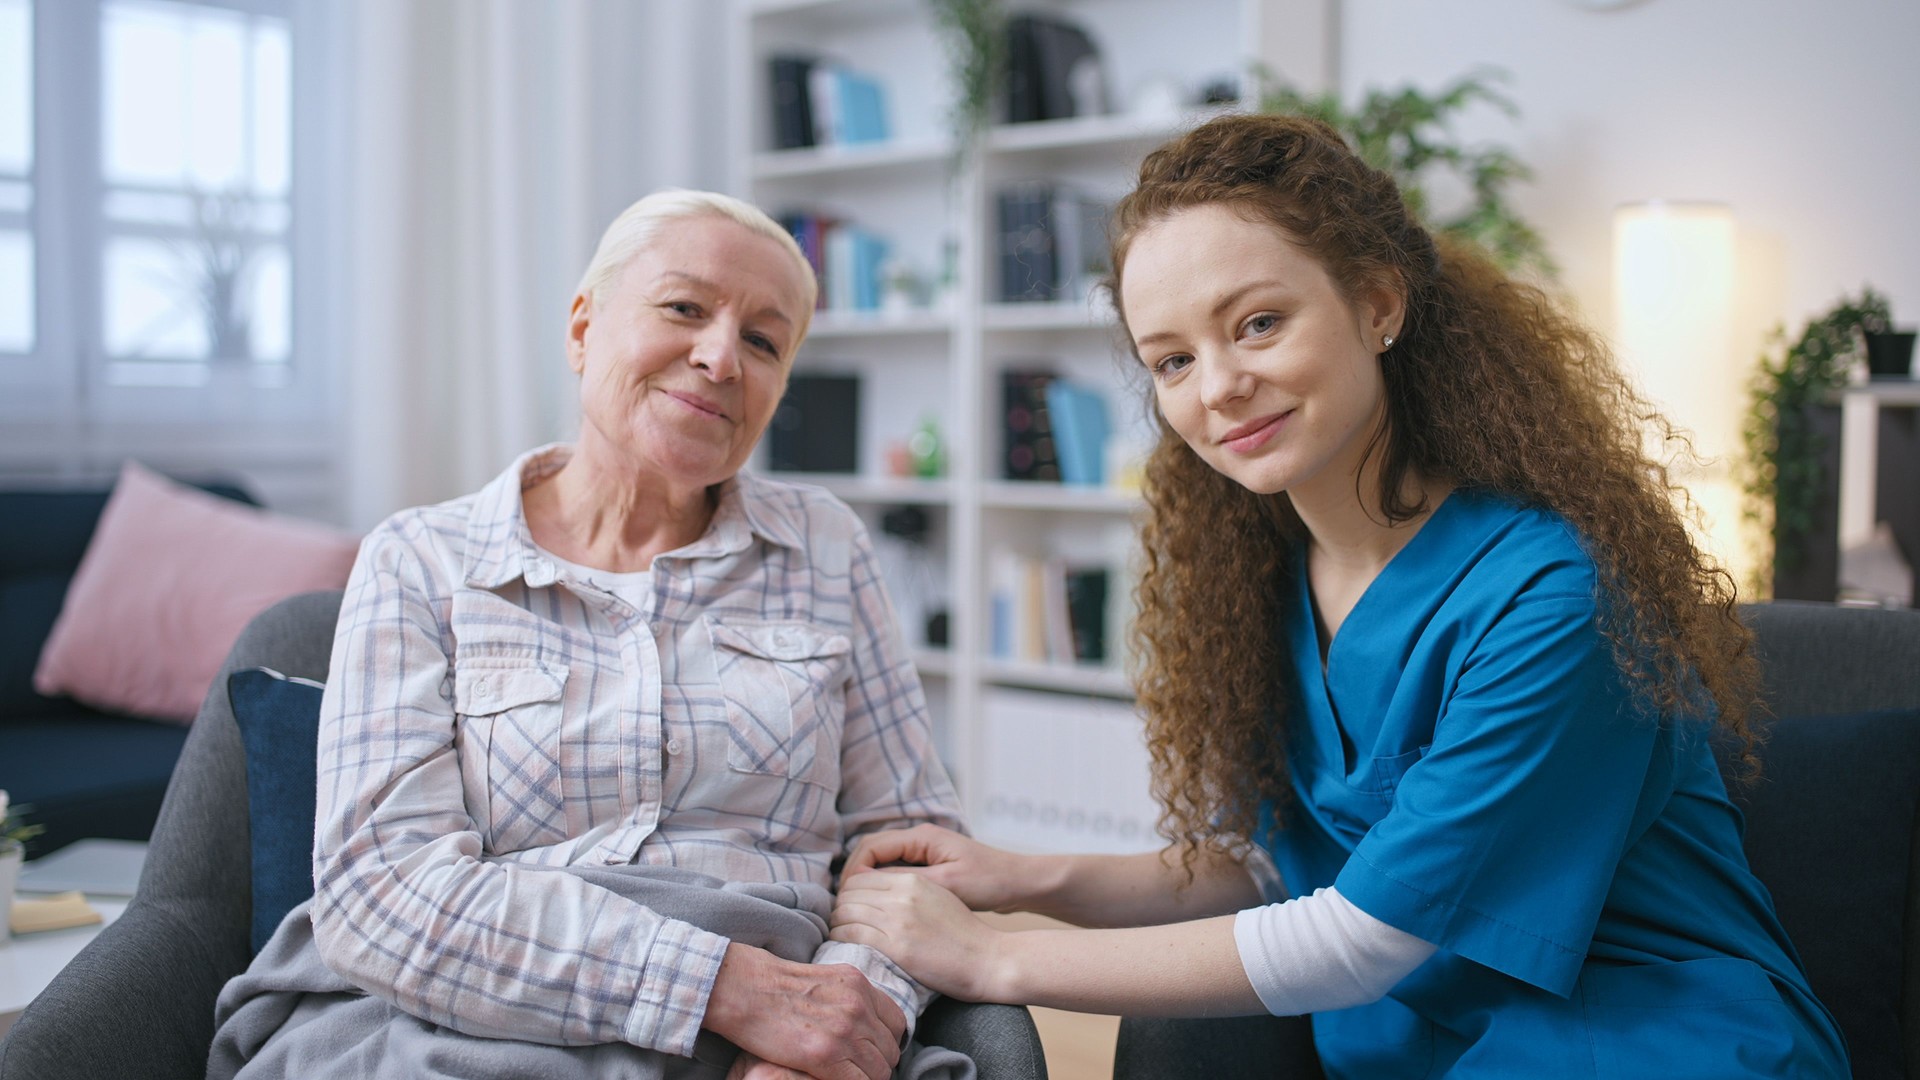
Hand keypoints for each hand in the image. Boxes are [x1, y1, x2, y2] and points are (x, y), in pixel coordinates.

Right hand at [704, 944, 906, 1079]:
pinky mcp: (825, 1055)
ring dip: (865, 1077)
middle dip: (876, 1062)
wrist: (745, 989)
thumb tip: (864, 1019)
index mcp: (860, 985)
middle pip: (890, 1049)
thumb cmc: (774, 985)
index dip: (885, 1041)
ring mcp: (845, 1030)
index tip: (870, 1050)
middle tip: (855, 1069)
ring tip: (843, 1075)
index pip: (897, 1022)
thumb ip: (849, 997)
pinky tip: (832, 1079)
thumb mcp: (824, 979)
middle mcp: (859, 1006)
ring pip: (879, 1070)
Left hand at [830, 869, 1004, 1001]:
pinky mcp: (897, 947)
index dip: (849, 891)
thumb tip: (875, 893)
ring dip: (837, 923)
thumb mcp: (938, 896)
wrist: (988, 959)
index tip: (850, 905)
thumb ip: (907, 890)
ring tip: (841, 933)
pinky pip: (852, 934)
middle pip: (850, 892)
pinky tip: (844, 945)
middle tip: (842, 920)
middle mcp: (903, 895)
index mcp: (914, 880)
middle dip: (840, 905)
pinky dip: (841, 938)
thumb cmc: (965, 933)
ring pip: (846, 912)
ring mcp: (899, 920)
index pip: (862, 876)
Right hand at [844, 824, 1030, 912]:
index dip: (853, 872)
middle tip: (844, 906)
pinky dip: (883, 886)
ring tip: (857, 909)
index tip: (845, 898)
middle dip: (854, 877)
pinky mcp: (929, 865)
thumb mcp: (947, 885)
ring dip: (867, 882)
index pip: (870, 847)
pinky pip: (895, 871)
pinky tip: (879, 908)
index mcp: (921, 837)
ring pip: (881, 862)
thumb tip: (867, 885)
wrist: (1018, 883)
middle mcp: (918, 839)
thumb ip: (907, 883)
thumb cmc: (988, 882)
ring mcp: (923, 851)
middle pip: (870, 852)